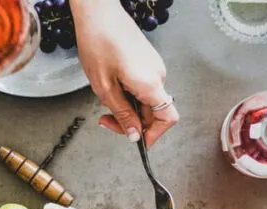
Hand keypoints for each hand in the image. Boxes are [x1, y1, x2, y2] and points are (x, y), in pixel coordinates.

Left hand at [71, 0, 178, 146]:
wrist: (98, 12)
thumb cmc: (98, 43)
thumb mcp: (104, 87)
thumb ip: (122, 114)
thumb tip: (134, 136)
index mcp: (150, 84)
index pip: (168, 119)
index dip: (154, 135)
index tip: (135, 139)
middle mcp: (158, 76)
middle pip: (154, 112)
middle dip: (131, 121)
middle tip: (105, 119)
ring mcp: (155, 67)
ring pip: (146, 100)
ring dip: (127, 106)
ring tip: (105, 95)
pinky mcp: (148, 61)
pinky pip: (144, 86)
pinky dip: (129, 93)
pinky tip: (112, 83)